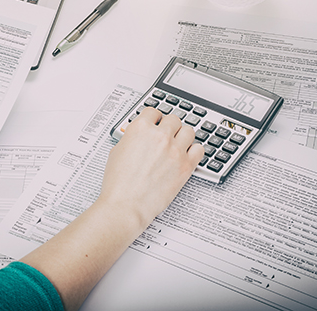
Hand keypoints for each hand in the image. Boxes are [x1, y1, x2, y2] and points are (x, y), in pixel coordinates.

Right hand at [99, 107, 202, 227]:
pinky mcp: (186, 165)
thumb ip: (131, 140)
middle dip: (169, 126)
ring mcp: (175, 150)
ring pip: (189, 131)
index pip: (153, 111)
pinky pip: (199, 149)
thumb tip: (137, 139)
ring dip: (183, 136)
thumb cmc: (119, 184)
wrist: (126, 204)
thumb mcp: (116, 152)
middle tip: (166, 134)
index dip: (154, 118)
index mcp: (140, 129)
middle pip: (173, 119)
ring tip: (178, 143)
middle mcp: (160, 136)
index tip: (155, 122)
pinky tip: (187, 154)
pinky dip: (194, 150)